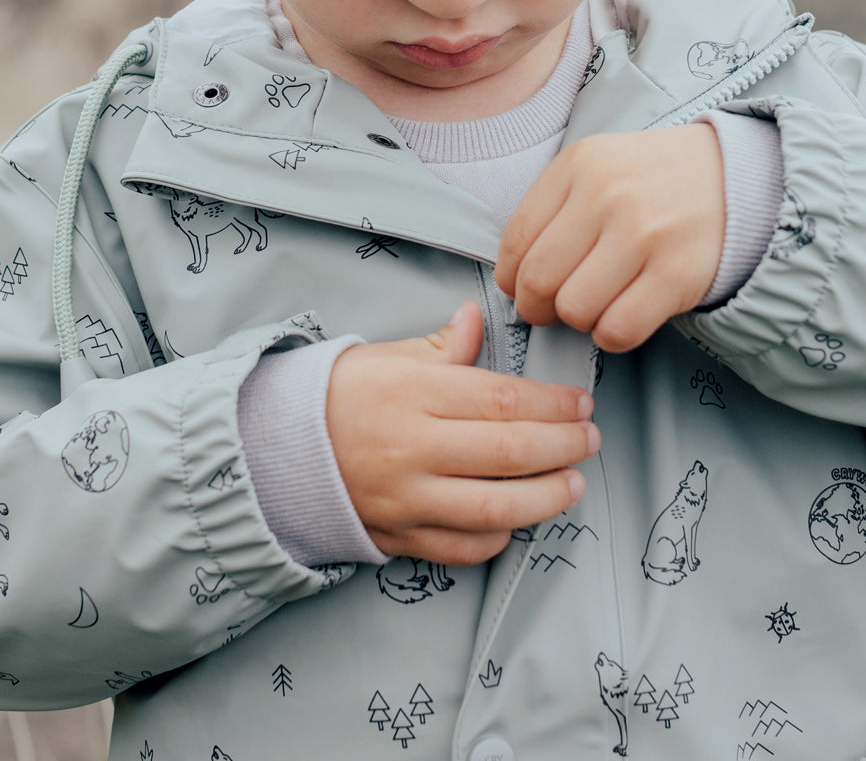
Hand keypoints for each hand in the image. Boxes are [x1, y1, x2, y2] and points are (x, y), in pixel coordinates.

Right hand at [326, 301, 597, 565]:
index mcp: (411, 392)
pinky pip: (463, 547)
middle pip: (509, 452)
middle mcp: (411, 447)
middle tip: (587, 439)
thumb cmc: (338, 397)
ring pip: (495, 508)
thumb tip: (477, 318)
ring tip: (571, 483)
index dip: (553, 403)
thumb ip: (442, 344)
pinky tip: (516, 517)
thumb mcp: (387, 357)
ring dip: (546, 497)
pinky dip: (498, 536)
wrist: (277, 451)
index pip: (502, 399)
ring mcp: (406, 497)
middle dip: (564, 446)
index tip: (579, 403)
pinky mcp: (401, 535)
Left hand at [495, 124, 725, 351]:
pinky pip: (618, 329)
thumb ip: (553, 210)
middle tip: (552, 309)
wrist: (738, 176)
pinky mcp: (679, 274)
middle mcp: (608, 195)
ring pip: (574, 309)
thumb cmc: (655, 180)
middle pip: (538, 280)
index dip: (510, 277)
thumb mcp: (596, 167)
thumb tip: (513, 275)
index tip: (521, 288)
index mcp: (578, 165)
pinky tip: (623, 316)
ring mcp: (645, 233)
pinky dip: (611, 336)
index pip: (515, 239)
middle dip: (536, 308)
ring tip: (597, 304)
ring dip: (578, 321)